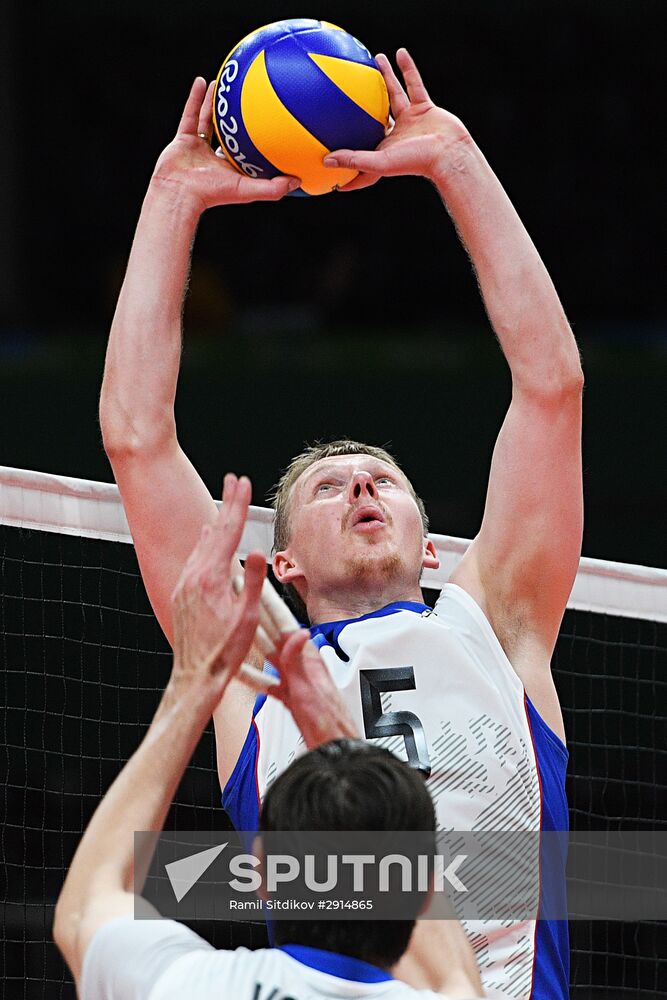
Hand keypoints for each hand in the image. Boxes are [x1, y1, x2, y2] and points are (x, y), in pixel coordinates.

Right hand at [151, 77, 298, 210]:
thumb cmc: (212, 195)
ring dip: (214, 104)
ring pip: (208, 121)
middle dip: (236, 120)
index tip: (270, 128)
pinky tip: (202, 81)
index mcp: (231, 170)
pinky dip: (195, 98)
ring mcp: (198, 148)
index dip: (257, 142)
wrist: (180, 192)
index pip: (247, 153)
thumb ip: (273, 188)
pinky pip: (190, 114)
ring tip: (223, 86)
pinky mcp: (183, 140)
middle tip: (247, 100)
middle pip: (228, 135)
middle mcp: (215, 159)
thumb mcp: (247, 190)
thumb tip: (298, 181)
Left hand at [170, 473, 265, 703]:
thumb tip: (255, 551)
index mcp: (211, 578)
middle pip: (214, 530)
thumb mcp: (246, 618)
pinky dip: (206, 542)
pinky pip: (196, 558)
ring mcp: (185, 583)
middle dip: (227, 503)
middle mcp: (193, 576)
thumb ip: (251, 582)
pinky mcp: (182, 593)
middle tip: (234, 479)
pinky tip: (209, 542)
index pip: (229, 531)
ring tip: (224, 505)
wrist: (195, 675)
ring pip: (202, 543)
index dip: (237, 504)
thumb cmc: (224, 652)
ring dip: (217, 522)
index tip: (243, 482)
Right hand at [236, 581, 357, 747]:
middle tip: (239, 588)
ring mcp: (294, 679)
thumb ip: (297, 663)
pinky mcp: (290, 696)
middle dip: (255, 608)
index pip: (282, 621)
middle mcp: (300, 664)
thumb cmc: (328, 726)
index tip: (254, 579)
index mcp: (305, 658)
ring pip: (267, 651)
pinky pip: (267, 680)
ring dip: (250, 634)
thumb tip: (295, 632)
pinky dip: (252, 673)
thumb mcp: (309, 692)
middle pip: (272, 630)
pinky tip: (238, 667)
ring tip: (234, 616)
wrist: (335, 750)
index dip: (267, 600)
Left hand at [323, 48, 468, 190]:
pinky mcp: (425, 108)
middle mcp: (396, 136)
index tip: (328, 151)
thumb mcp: (379, 162)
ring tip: (376, 60)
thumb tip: (325, 161)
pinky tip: (399, 53)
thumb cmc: (416, 162)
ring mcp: (411, 121)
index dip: (346, 153)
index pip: (360, 152)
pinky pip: (414, 84)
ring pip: (395, 95)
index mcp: (383, 151)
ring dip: (386, 78)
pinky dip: (408, 69)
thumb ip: (353, 159)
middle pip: (375, 118)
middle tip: (349, 90)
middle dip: (363, 106)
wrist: (449, 154)